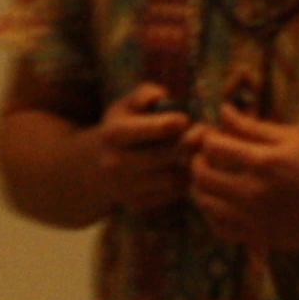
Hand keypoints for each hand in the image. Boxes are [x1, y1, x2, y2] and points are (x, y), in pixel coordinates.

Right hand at [93, 84, 191, 214]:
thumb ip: (143, 94)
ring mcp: (125, 188)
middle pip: (164, 155)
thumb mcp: (124, 106)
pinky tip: (184, 167)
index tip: (185, 119)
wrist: (95, 167)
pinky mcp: (137, 205)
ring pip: (172, 178)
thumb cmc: (120, 129)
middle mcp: (116, 164)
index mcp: (112, 134)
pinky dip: (184, 181)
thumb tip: (163, 95)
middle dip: (188, 143)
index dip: (172, 123)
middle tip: (203, 133)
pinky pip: (172, 194)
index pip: (148, 130)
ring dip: (189, 164)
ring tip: (196, 150)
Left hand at [185, 108, 298, 255]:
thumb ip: (252, 126)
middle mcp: (254, 193)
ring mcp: (255, 219)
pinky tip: (224, 204)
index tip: (215, 138)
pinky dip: (213, 215)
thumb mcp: (291, 137)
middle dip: (198, 161)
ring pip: (204, 203)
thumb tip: (221, 110)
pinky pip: (219, 228)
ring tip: (215, 180)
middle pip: (201, 175)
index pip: (211, 146)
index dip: (207, 138)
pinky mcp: (259, 238)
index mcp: (263, 162)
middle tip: (209, 158)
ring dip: (202, 188)